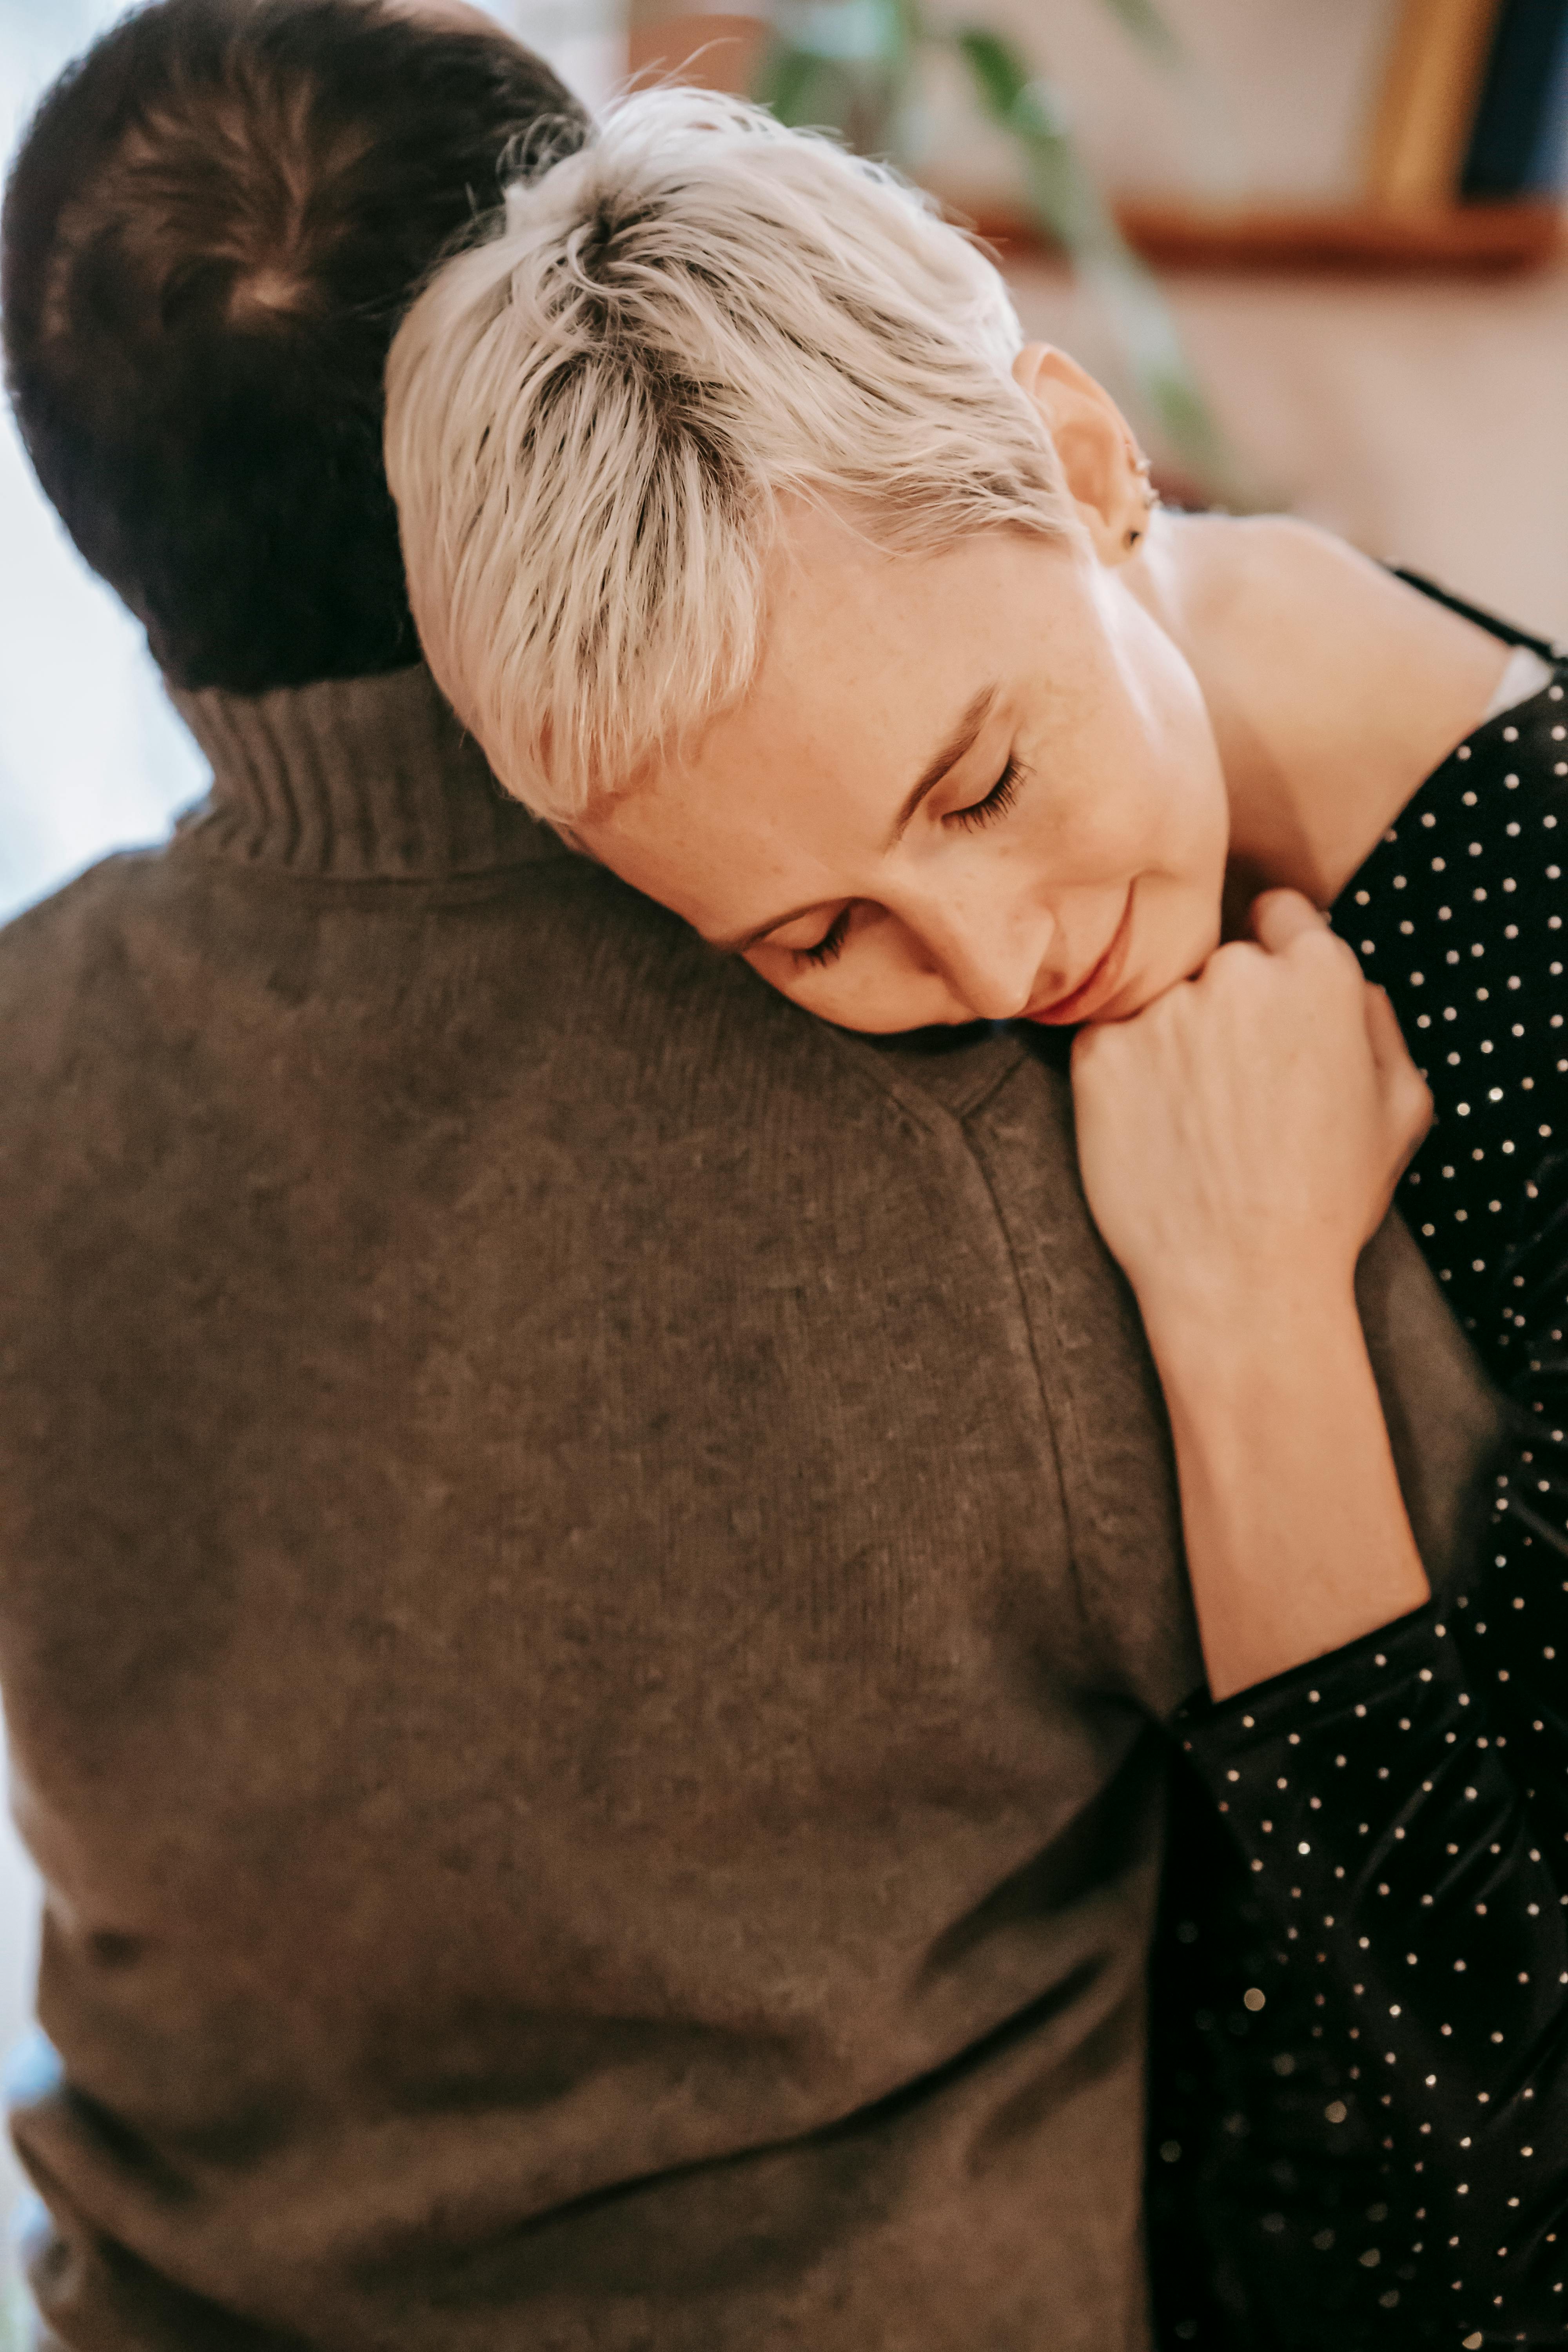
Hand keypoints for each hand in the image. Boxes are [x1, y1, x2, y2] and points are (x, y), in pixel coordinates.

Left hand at [1071, 890, 1430, 1348]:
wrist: (1242, 1280)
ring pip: (1161, 1002)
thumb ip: (1376, 1021)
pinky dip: (1123, 1075)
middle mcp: (1235, 974)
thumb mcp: (1401, 1106)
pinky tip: (1152, 1131)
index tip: (1265, 1005)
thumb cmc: (1328, 1201)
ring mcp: (1161, 1010)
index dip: (1275, 957)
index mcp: (1317, 973)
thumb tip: (1347, 980)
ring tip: (1192, 1120)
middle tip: (1232, 1085)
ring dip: (1171, 1040)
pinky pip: (1110, 1040)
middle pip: (1218, 962)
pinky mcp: (1098, 1051)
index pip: (1279, 913)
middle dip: (1224, 1006)